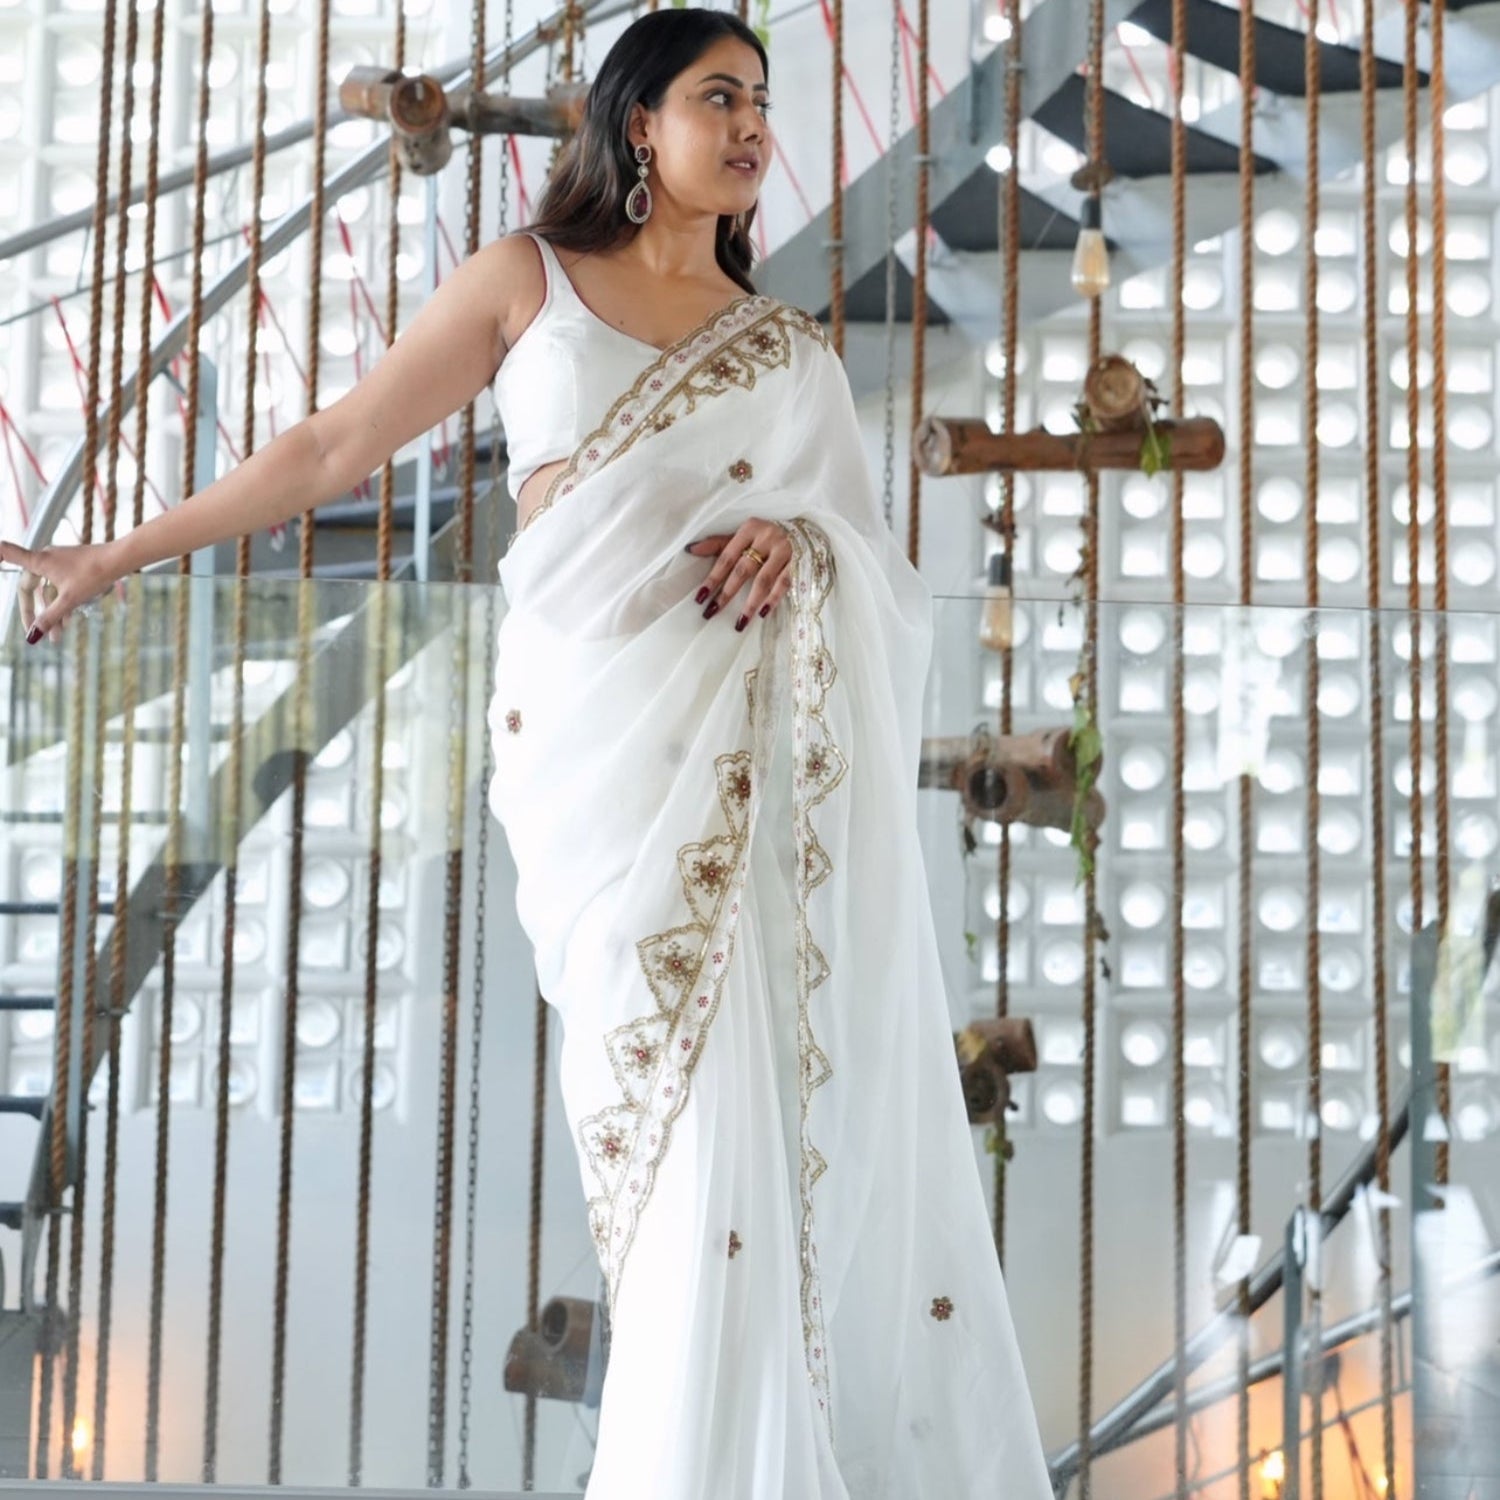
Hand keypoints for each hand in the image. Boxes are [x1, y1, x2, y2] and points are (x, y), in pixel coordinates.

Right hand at [0, 539, 120, 643]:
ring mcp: (60, 562)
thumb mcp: (70, 600)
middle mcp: (46, 558)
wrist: (120, 561)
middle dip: (36, 612)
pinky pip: (61, 587)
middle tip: (37, 633)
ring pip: (49, 590)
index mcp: (39, 561)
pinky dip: (63, 603)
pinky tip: (68, 622)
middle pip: (31, 587)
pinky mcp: (74, 566)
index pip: (9, 554)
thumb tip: (32, 636)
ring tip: (57, 636)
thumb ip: (50, 617)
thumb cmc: (93, 575)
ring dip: (52, 612)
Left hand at [686, 519, 792, 631]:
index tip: (701, 597)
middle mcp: (766, 537)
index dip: (713, 577)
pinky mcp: (799, 562)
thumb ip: (719, 544)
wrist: (804, 532)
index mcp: (749, 529)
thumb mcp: (744, 535)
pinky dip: (773, 599)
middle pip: (743, 570)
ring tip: (739, 622)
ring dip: (750, 603)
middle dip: (727, 593)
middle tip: (713, 612)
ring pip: (763, 580)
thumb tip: (690, 549)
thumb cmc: (766, 536)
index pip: (726, 557)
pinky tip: (763, 613)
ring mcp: (784, 550)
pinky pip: (784, 584)